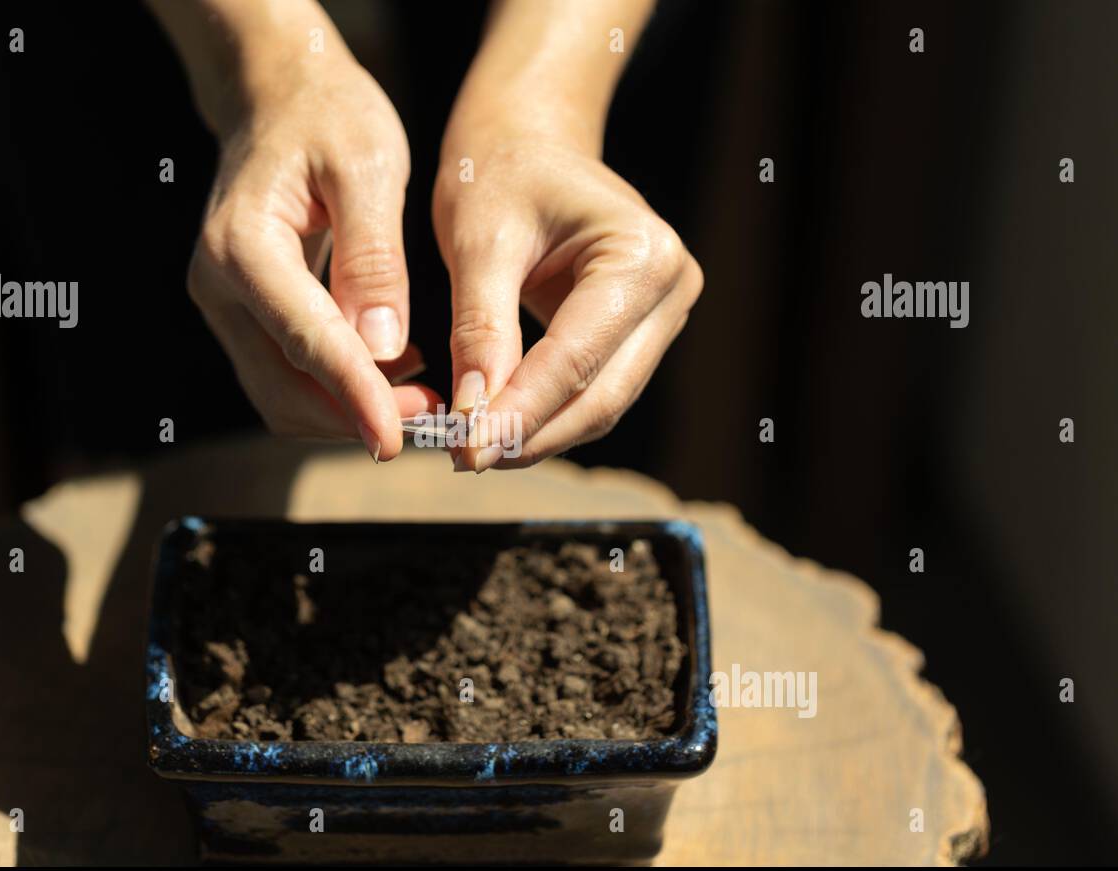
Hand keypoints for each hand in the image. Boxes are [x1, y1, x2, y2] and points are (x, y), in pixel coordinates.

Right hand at [179, 12, 435, 458]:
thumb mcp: (369, 166)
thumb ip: (374, 259)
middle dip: (355, 415)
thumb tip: (385, 348)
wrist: (277, 94)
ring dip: (347, 411)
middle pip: (283, 387)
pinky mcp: (240, 313)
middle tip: (433, 416)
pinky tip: (391, 370)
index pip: (305, 341)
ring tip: (421, 395)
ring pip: (280, 394)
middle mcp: (218, 284)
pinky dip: (335, 389)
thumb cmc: (329, 115)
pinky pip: (284, 374)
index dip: (355, 397)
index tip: (396, 442)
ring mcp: (222, 303)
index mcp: (244, 245)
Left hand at [434, 129, 702, 470]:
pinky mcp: (638, 335)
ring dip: (538, 435)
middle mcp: (671, 289)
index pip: (577, 358)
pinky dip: (545, 415)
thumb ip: (479, 329)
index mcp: (643, 255)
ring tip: (472, 448)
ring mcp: (662, 317)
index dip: (520, 413)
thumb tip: (473, 415)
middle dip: (531, 435)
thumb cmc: (500, 172)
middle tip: (465, 460)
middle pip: (601, 396)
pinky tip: (495, 425)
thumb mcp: (480, 240)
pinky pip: (593, 391)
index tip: (466, 451)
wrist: (526, 142)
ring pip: (600, 405)